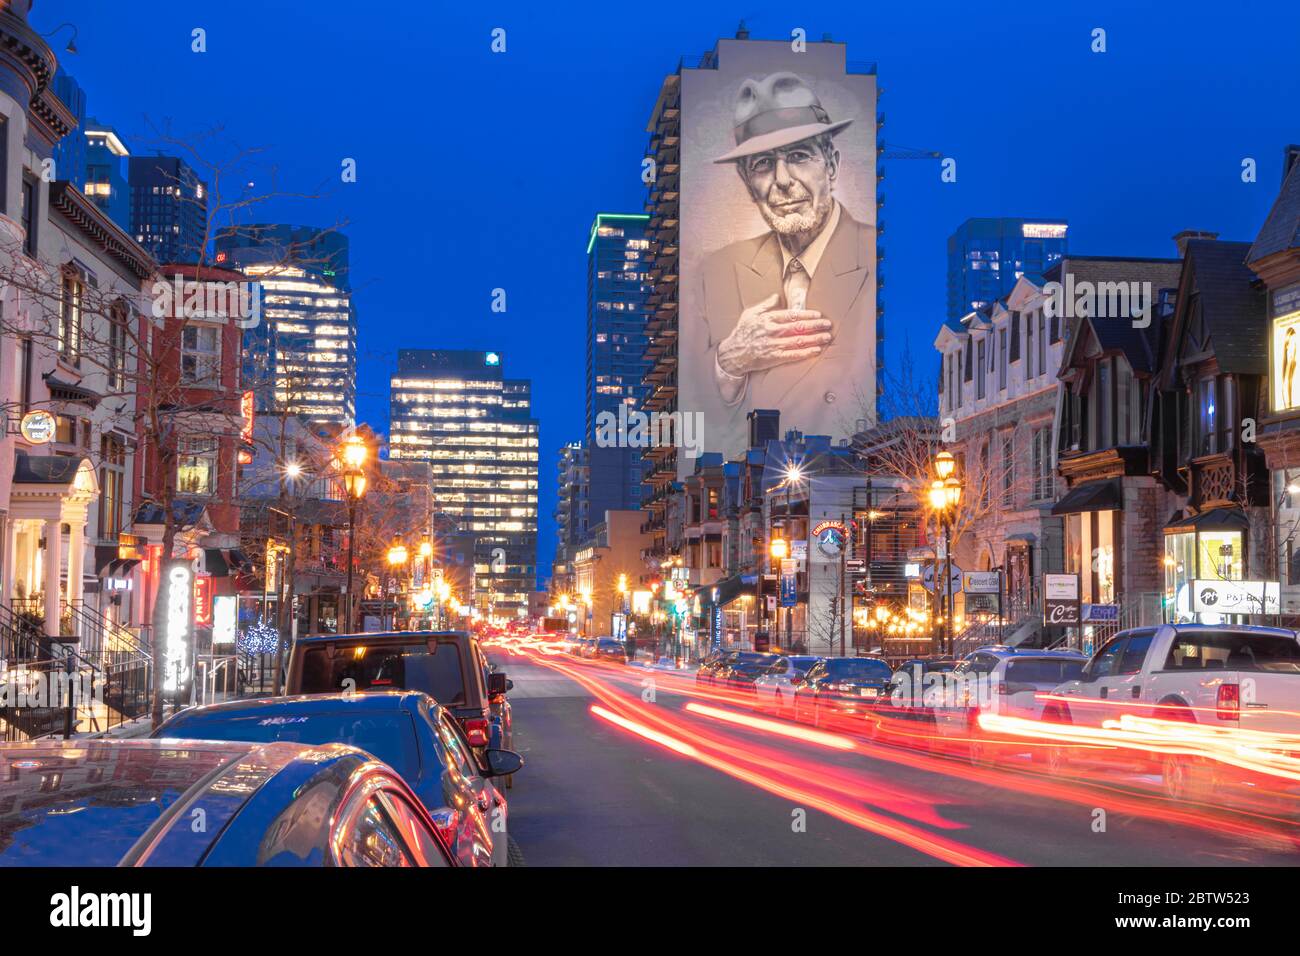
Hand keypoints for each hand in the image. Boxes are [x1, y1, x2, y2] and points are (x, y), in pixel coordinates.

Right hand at [716, 293, 832, 377]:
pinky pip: (793, 355)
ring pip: (799, 340)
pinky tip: (816, 350)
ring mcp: (774, 345)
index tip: (818, 314)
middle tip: (828, 324)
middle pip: (799, 327)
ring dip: (815, 338)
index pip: (791, 315)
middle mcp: (773, 331)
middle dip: (815, 325)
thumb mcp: (750, 313)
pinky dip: (806, 352)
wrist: (733, 354)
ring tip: (826, 337)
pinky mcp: (774, 358)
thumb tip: (777, 296)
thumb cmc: (742, 333)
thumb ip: (765, 305)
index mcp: (768, 319)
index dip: (807, 314)